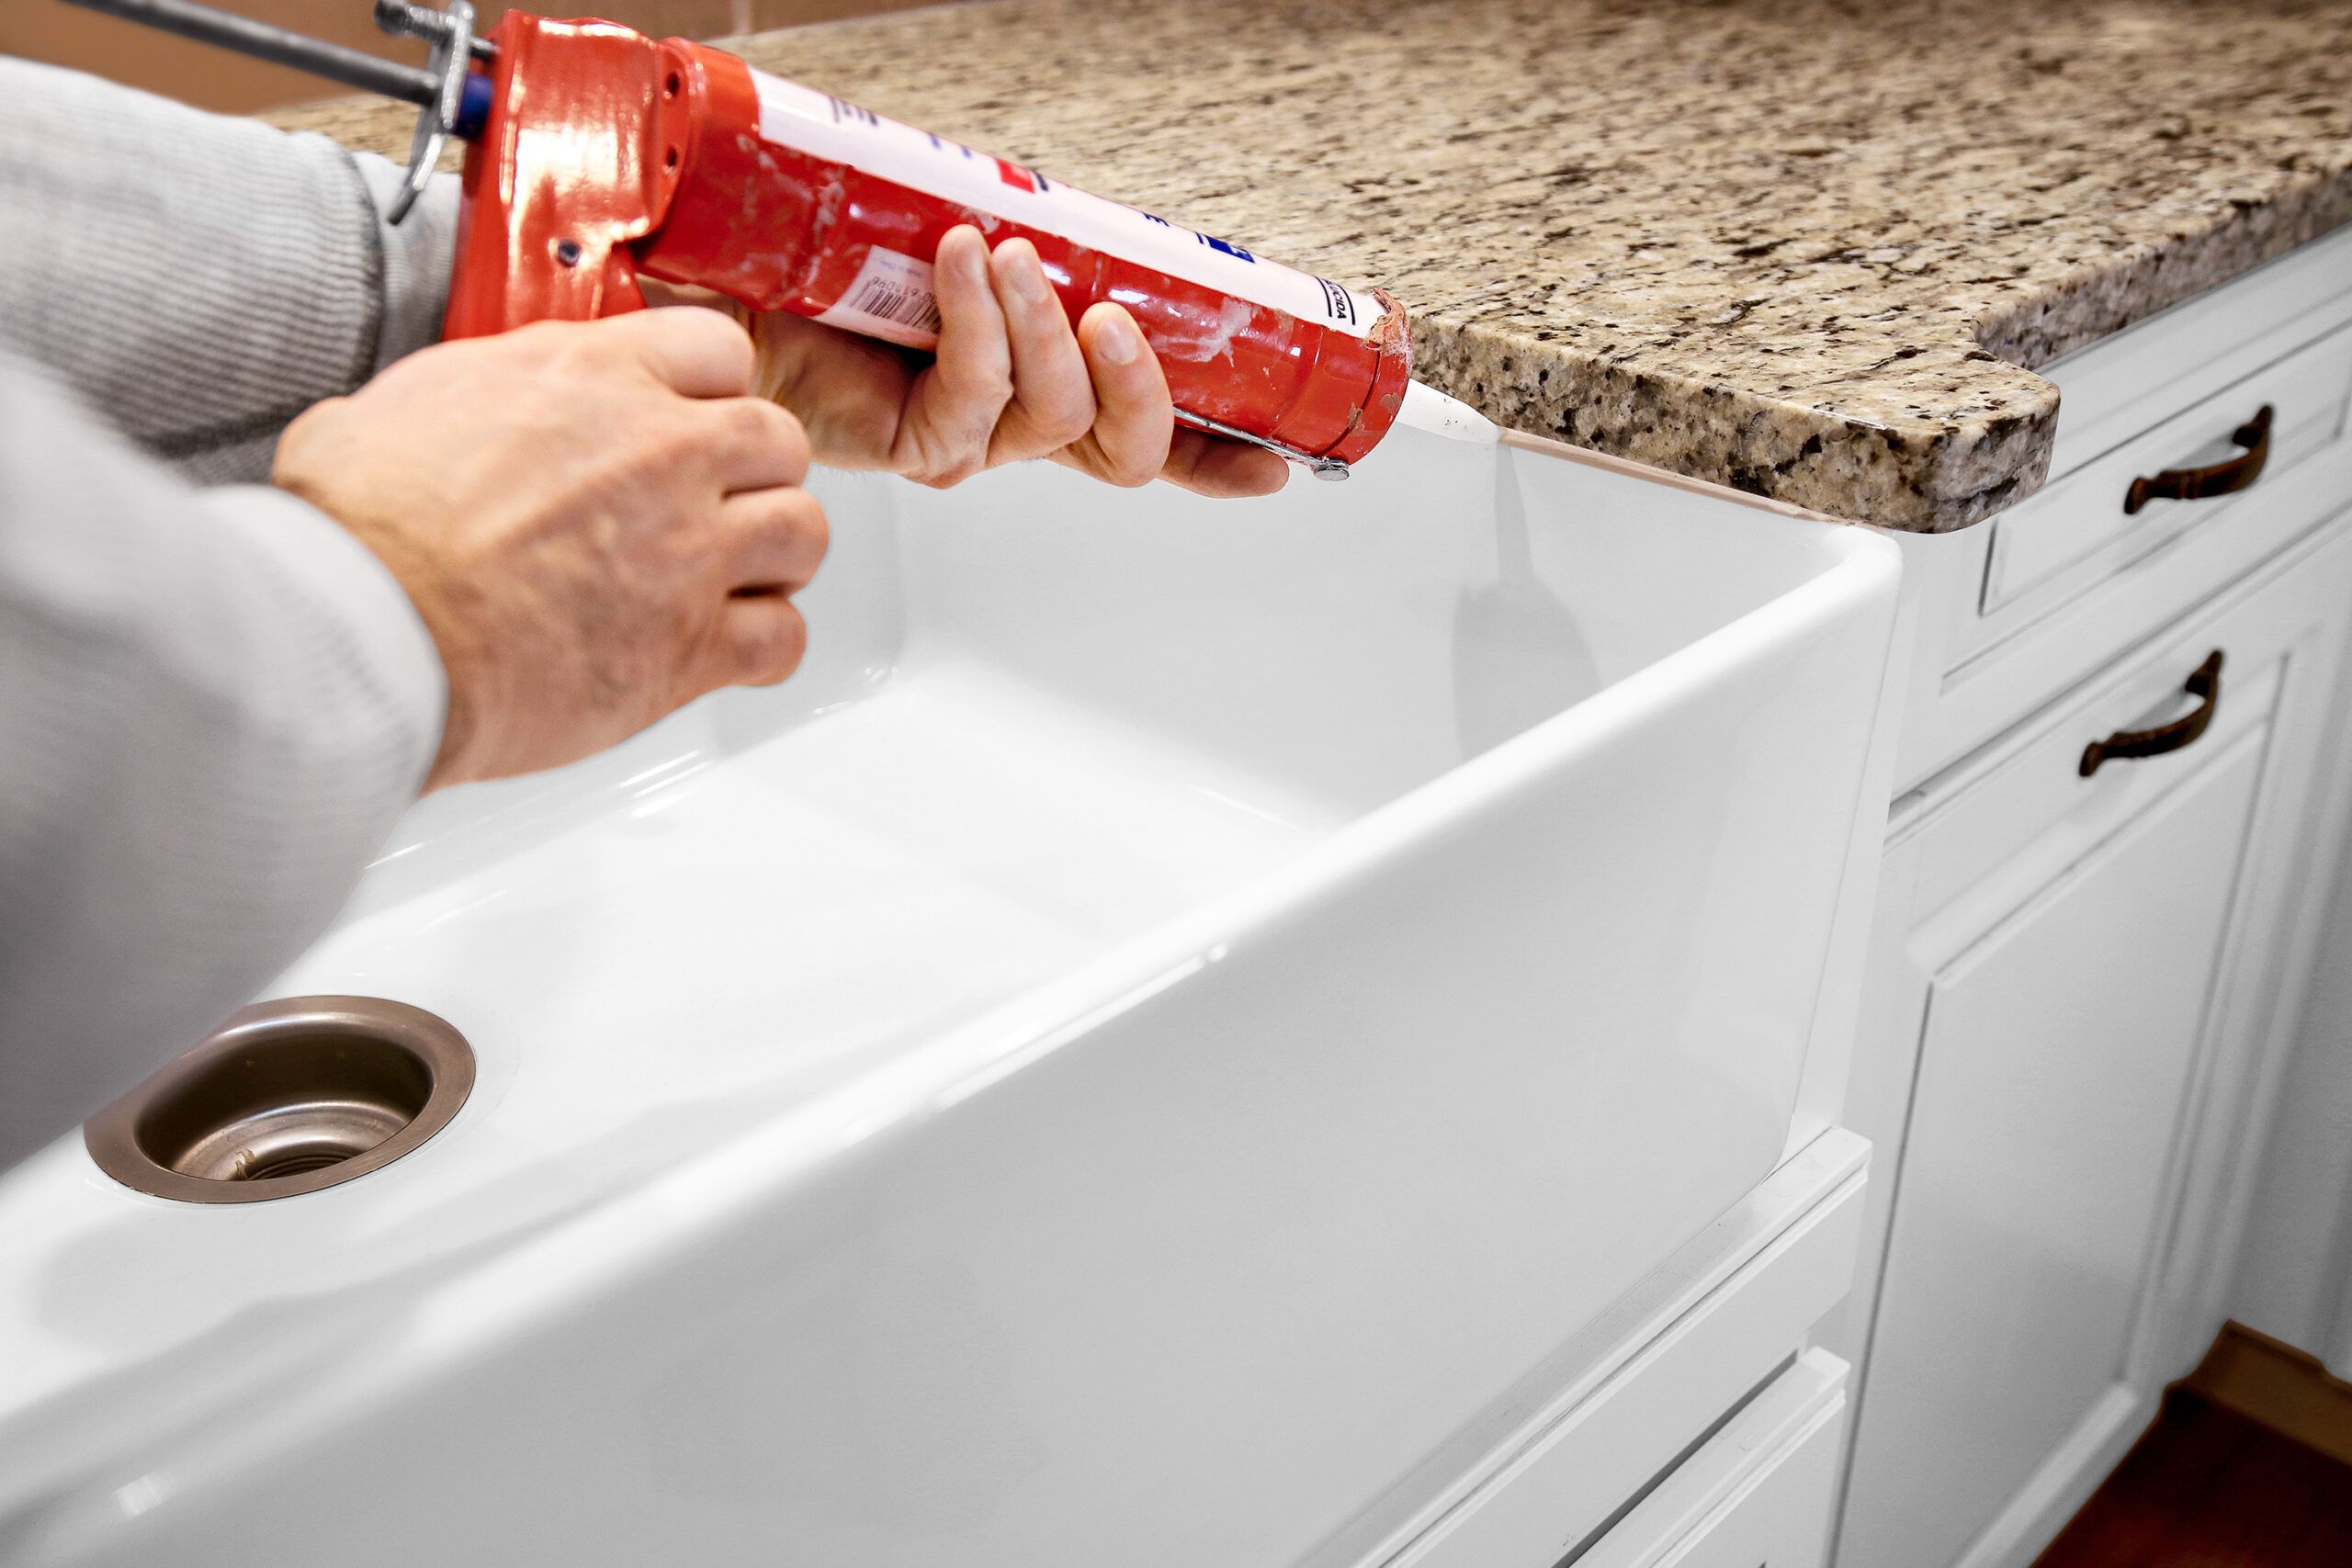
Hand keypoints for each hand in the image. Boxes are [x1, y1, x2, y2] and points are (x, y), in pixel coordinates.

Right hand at [274, 309, 826, 791]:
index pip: (717, 348)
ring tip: (731, 579)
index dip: (711, 390)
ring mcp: (690, 550)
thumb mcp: (395, 406)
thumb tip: (442, 418)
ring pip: (802, 532)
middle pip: (778, 439)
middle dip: (756, 472)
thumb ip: (463, 400)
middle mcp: (661, 451)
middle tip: (716, 505)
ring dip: (774, 557)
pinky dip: (764, 648)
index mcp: (592, 375)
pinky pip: (783, 639)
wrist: (368, 630)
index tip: (691, 419)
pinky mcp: (694, 646)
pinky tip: (724, 653)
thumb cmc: (361, 529)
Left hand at [687, 226, 1288, 497]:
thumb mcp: (951, 242)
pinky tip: (961, 262)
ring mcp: (963, 439)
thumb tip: (1053, 212)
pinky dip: (979, 324)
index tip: (1276, 462)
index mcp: (1037, 384)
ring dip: (1047, 329)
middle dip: (1139, 380)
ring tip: (1007, 255)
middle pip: (1120, 447)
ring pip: (1056, 419)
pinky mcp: (909, 443)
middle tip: (1114, 315)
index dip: (1213, 452)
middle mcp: (1009, 423)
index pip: (1141, 433)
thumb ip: (1018, 251)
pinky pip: (976, 401)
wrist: (718, 282)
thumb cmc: (826, 260)